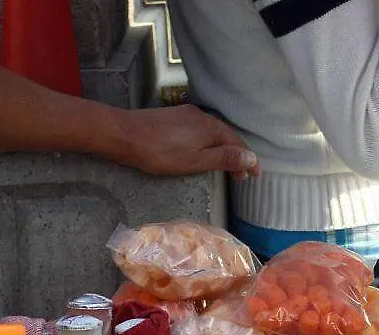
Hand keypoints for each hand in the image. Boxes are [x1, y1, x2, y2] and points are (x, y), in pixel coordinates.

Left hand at [112, 105, 259, 179]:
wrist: (123, 134)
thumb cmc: (160, 152)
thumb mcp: (195, 161)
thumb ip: (224, 158)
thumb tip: (252, 158)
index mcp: (211, 128)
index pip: (238, 144)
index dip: (249, 160)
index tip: (255, 175)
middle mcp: (203, 117)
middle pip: (227, 137)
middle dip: (237, 155)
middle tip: (240, 176)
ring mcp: (187, 115)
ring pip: (213, 132)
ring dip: (223, 148)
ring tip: (224, 165)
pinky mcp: (174, 116)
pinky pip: (201, 129)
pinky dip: (209, 142)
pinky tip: (203, 149)